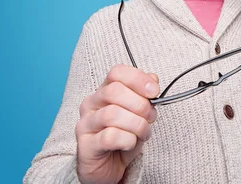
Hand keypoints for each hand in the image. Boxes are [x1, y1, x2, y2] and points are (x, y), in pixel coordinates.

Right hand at [75, 65, 159, 183]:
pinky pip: (110, 136)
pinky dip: (128, 140)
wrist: (108, 167)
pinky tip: (130, 144)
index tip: (154, 91)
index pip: (117, 72)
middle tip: (150, 117)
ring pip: (113, 114)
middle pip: (114, 91)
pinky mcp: (86, 145)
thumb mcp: (138, 114)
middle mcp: (91, 104)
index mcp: (104, 91)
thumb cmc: (123, 137)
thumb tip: (153, 79)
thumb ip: (144, 96)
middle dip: (140, 104)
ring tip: (143, 133)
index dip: (138, 79)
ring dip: (137, 124)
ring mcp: (86, 124)